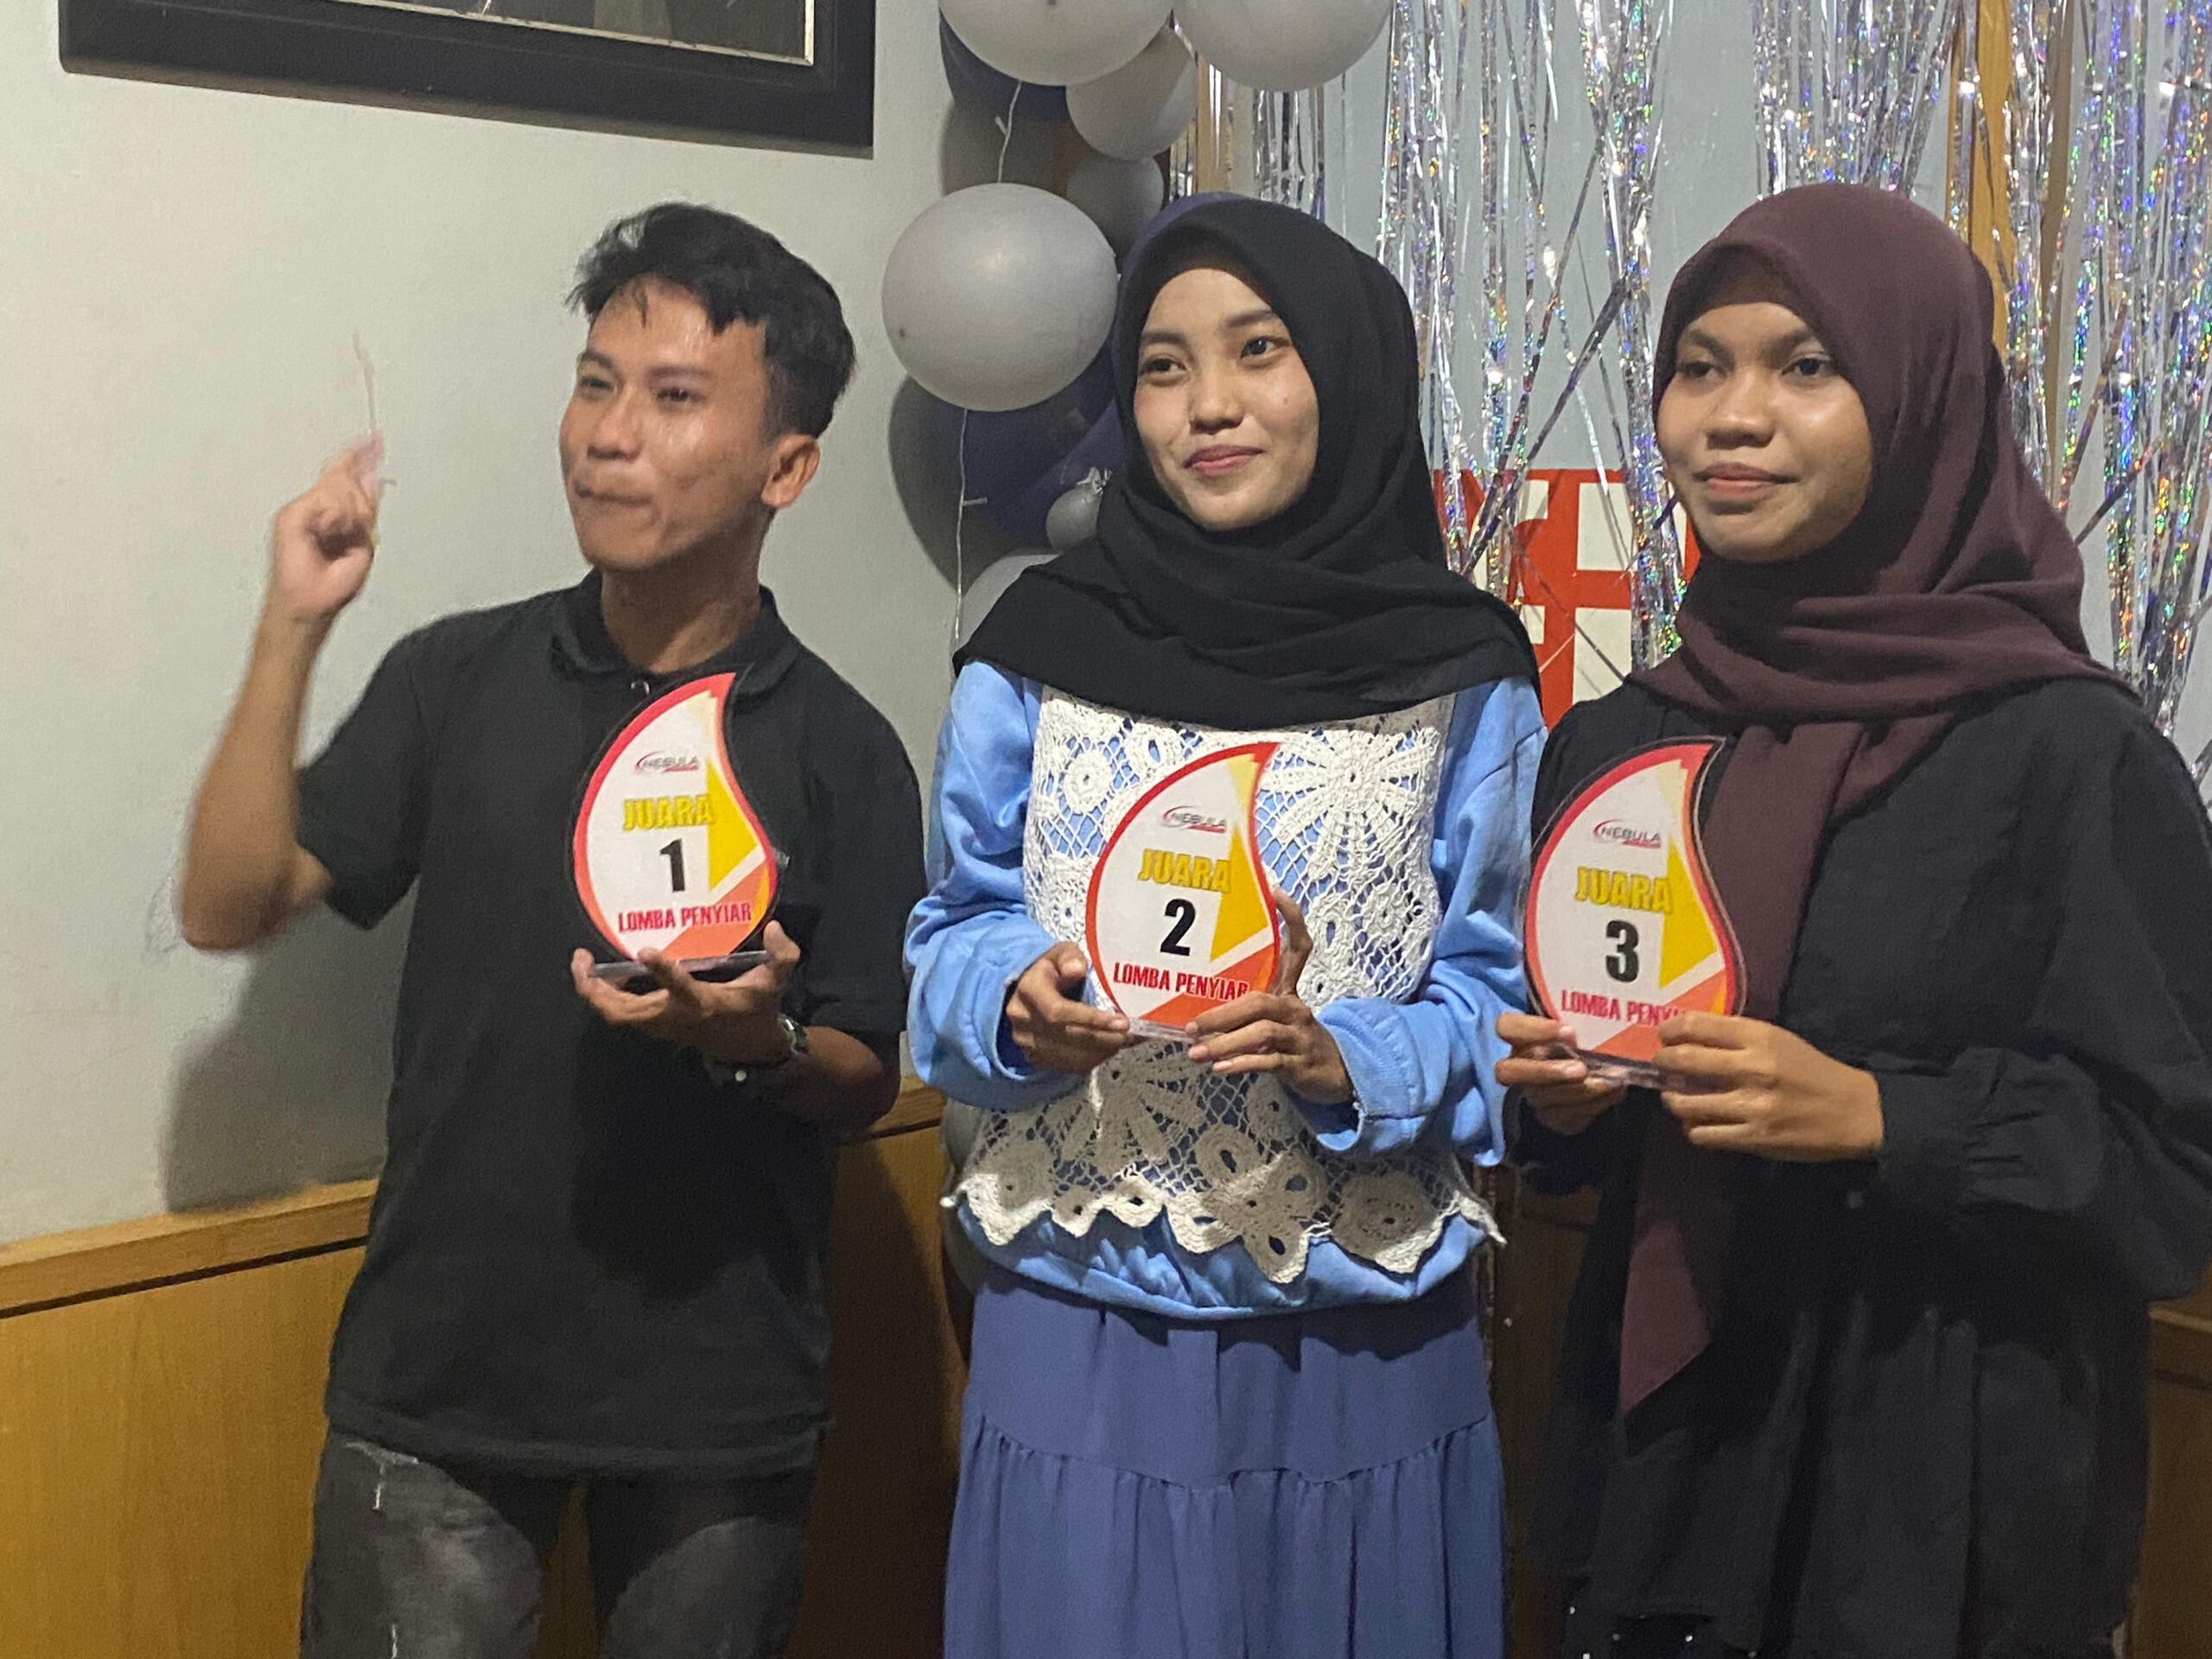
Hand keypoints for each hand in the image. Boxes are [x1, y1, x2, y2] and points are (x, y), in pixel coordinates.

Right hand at [266, 437, 382, 627]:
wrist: (311, 603)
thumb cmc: (331, 585)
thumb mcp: (362, 543)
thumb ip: (366, 509)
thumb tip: (372, 477)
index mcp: (330, 513)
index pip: (344, 475)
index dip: (360, 456)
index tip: (375, 441)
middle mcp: (313, 507)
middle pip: (344, 479)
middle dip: (359, 504)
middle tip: (356, 532)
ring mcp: (301, 511)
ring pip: (337, 489)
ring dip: (350, 516)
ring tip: (342, 540)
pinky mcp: (291, 516)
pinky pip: (325, 503)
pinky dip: (336, 520)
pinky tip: (331, 535)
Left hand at [570, 922, 803, 1062]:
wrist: (747, 1047)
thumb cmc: (757, 1009)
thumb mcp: (776, 982)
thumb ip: (782, 955)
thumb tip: (776, 928)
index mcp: (703, 1004)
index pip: (681, 989)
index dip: (663, 972)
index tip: (645, 950)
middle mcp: (675, 1016)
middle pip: (624, 1012)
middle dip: (598, 990)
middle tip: (583, 958)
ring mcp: (660, 1023)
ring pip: (615, 1015)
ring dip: (594, 992)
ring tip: (582, 962)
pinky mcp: (653, 1024)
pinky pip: (619, 1013)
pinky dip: (603, 995)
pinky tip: (599, 972)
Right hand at [1005, 942, 1131, 1074]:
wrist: (1027, 990)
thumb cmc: (1052, 970)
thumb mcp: (1061, 954)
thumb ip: (1070, 957)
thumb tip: (1077, 968)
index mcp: (1029, 990)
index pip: (1058, 1011)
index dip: (1091, 1019)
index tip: (1121, 1022)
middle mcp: (1024, 1019)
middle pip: (1068, 1037)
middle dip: (1105, 1038)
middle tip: (1133, 1034)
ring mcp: (1028, 1042)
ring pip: (1071, 1056)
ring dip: (1104, 1050)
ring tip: (1127, 1039)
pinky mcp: (1036, 1057)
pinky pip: (1070, 1065)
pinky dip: (1095, 1058)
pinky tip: (1111, 1046)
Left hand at [1185, 888, 1351, 1104]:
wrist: (1333, 1074)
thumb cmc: (1292, 1039)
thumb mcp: (1275, 1015)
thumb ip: (1243, 1005)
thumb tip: (1192, 1001)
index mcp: (1289, 989)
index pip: (1299, 947)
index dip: (1291, 918)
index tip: (1277, 892)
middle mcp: (1295, 1008)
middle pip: (1261, 1001)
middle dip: (1223, 1013)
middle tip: (1192, 1025)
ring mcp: (1299, 1035)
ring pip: (1263, 1032)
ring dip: (1226, 1043)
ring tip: (1197, 1052)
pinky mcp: (1299, 1063)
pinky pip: (1269, 1061)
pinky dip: (1243, 1063)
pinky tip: (1221, 1069)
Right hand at [1493, 1013, 1626, 1135]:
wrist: (1586, 1076)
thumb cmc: (1580, 1042)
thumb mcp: (1576, 1027)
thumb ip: (1580, 1019)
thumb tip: (1607, 1013)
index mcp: (1520, 1037)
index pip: (1506, 1027)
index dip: (1535, 1030)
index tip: (1570, 1032)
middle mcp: (1517, 1068)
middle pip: (1508, 1072)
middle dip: (1547, 1071)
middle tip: (1581, 1070)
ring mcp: (1532, 1096)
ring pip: (1545, 1098)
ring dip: (1581, 1091)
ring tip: (1610, 1082)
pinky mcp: (1552, 1118)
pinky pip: (1568, 1117)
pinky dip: (1595, 1105)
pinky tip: (1613, 1093)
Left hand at [1654, 1012, 1882, 1161]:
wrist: (1852, 1111)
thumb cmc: (1810, 1071)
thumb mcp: (1777, 1040)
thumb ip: (1736, 1038)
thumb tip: (1687, 1037)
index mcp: (1759, 1037)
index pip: (1697, 1025)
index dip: (1670, 1030)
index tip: (1664, 1036)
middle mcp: (1752, 1068)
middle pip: (1683, 1060)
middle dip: (1662, 1062)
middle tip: (1661, 1065)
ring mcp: (1751, 1106)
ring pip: (1685, 1103)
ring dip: (1672, 1099)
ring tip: (1676, 1097)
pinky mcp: (1754, 1138)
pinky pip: (1703, 1134)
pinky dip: (1693, 1128)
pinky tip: (1699, 1122)